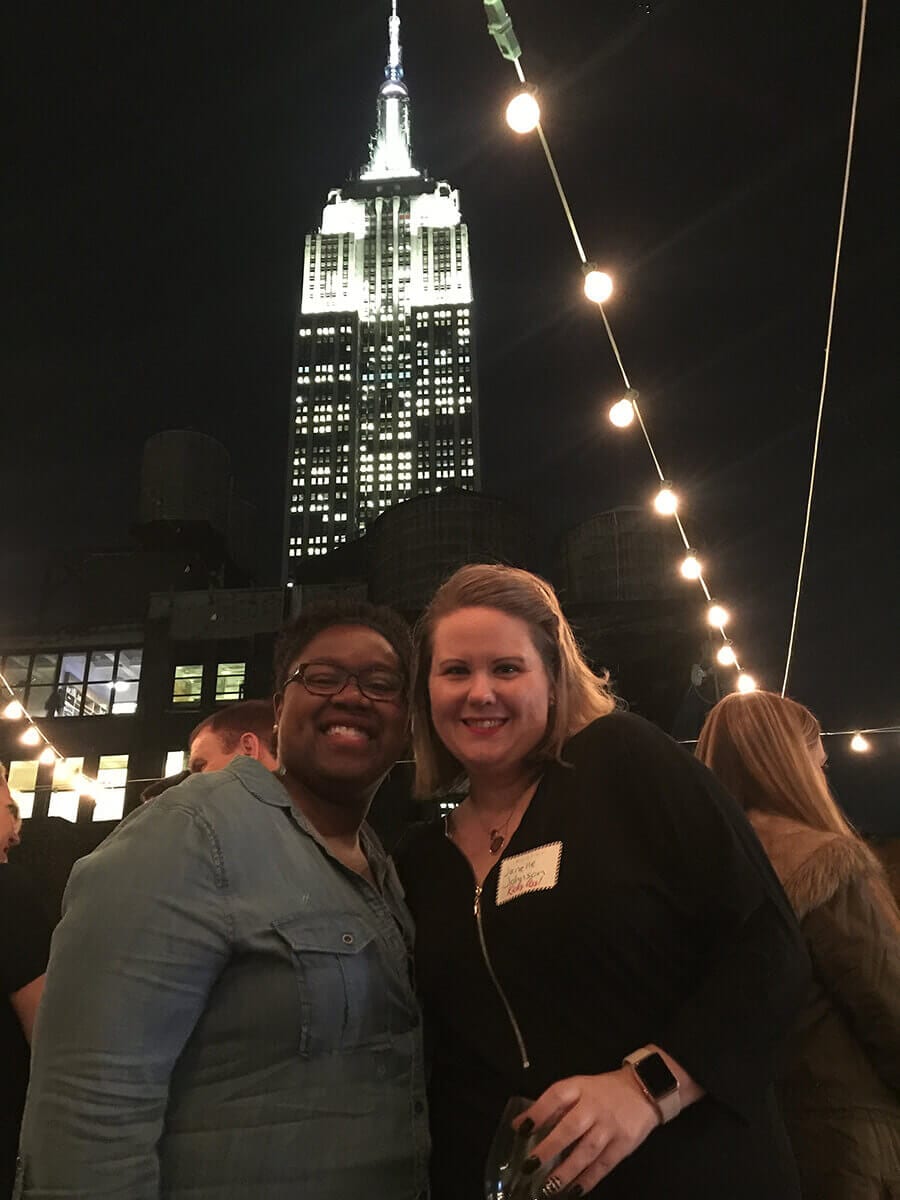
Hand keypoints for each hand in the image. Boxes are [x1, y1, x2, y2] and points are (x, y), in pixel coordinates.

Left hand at [513, 1068, 659, 1195]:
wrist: (645, 1089)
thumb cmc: (603, 1091)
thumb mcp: (579, 1088)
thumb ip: (554, 1106)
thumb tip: (520, 1125)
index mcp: (580, 1087)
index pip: (556, 1096)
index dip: (538, 1112)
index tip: (520, 1129)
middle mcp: (594, 1106)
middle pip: (571, 1127)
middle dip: (549, 1147)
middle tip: (530, 1165)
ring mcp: (611, 1126)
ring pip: (587, 1150)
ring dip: (567, 1171)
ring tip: (548, 1187)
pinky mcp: (624, 1144)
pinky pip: (604, 1164)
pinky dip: (589, 1180)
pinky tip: (574, 1192)